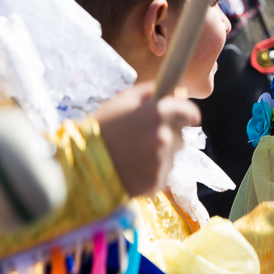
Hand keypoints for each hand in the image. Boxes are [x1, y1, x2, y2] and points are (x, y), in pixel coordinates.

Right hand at [95, 82, 200, 197]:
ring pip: (173, 156)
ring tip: (136, 154)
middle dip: (170, 135)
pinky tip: (134, 167)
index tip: (181, 118)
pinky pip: (163, 173)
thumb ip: (151, 92)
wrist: (82, 164)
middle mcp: (164, 136)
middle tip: (146, 137)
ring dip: (162, 154)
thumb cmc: (102, 128)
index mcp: (158, 113)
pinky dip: (153, 171)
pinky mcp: (157, 181)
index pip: (190, 113)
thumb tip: (177, 92)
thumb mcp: (123, 100)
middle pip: (182, 136)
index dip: (186, 115)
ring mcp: (161, 161)